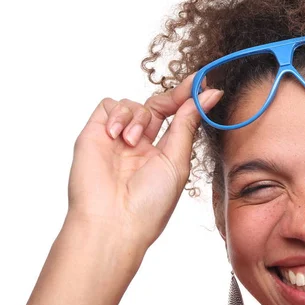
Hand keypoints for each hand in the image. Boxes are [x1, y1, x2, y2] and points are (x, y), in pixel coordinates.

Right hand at [67, 74, 221, 260]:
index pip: (176, 118)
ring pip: (133, 105)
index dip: (188, 100)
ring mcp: (116, 139)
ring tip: (132, 143)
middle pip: (156, 106)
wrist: (112, 221)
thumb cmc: (150, 202)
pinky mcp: (94, 133)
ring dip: (138, 118)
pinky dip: (117, 115)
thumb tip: (210, 95)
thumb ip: (188, 124)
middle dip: (171, 99)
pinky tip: (115, 137)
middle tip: (184, 94)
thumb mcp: (177, 160)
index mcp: (162, 154)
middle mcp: (140, 145)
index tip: (203, 83)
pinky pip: (109, 105)